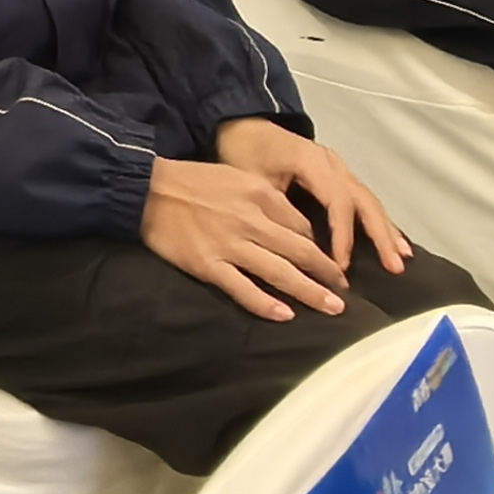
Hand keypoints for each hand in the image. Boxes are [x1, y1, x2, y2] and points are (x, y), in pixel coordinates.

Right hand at [141, 153, 349, 320]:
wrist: (147, 189)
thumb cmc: (194, 182)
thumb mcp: (237, 177)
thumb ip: (268, 200)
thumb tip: (298, 230)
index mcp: (259, 194)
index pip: (301, 225)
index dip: (320, 247)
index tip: (332, 265)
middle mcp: (250, 220)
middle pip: (300, 251)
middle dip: (327, 273)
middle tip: (346, 292)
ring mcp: (229, 244)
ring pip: (279, 272)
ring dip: (310, 292)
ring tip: (332, 308)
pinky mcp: (208, 264)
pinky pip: (243, 289)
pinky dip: (266, 304)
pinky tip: (285, 315)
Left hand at [217, 117, 412, 278]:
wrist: (243, 125)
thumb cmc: (244, 154)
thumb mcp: (251, 180)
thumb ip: (277, 210)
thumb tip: (301, 249)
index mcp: (311, 161)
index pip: (337, 201)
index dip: (342, 236)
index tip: (340, 266)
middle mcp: (331, 163)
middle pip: (363, 200)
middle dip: (380, 234)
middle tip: (394, 267)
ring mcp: (338, 168)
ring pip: (368, 200)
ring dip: (386, 230)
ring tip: (401, 259)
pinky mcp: (339, 175)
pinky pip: (363, 199)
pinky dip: (380, 221)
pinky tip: (395, 242)